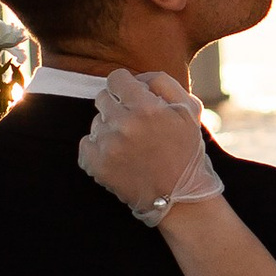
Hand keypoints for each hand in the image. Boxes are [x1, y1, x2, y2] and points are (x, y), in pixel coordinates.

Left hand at [79, 69, 227, 221]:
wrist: (181, 198)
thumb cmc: (186, 152)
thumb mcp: (189, 110)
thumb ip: (163, 83)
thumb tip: (138, 77)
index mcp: (147, 107)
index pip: (116, 78)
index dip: (126, 86)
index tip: (133, 98)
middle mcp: (125, 124)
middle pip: (103, 98)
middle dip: (117, 107)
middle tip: (135, 125)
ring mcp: (109, 146)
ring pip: (96, 122)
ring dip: (109, 129)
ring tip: (130, 146)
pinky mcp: (98, 166)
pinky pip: (86, 144)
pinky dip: (98, 149)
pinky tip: (117, 157)